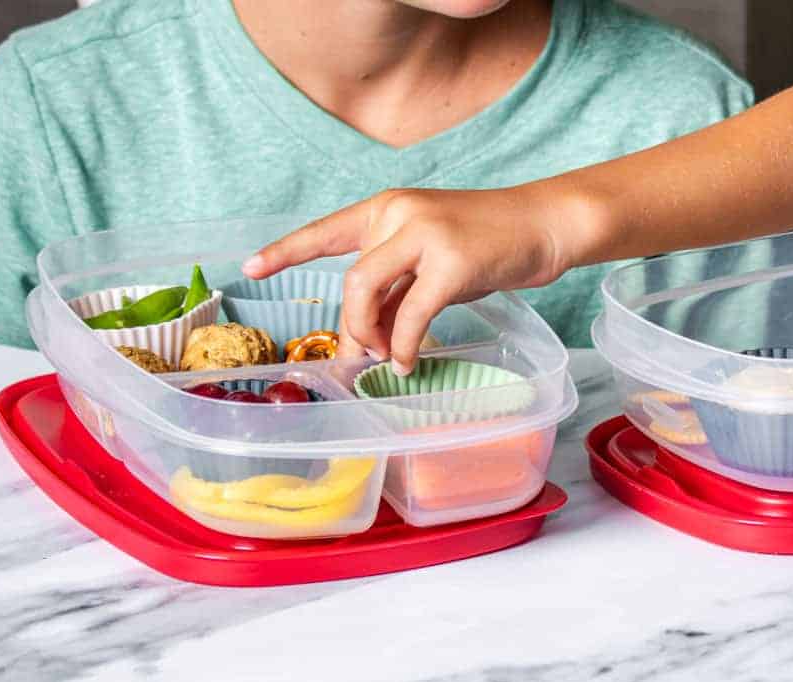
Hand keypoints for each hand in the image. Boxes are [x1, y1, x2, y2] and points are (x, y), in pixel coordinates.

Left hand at [242, 186, 589, 373]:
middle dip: (352, 326)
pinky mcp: (451, 263)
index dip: (285, 251)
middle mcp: (398, 214)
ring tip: (387, 359)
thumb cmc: (487, 244)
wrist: (542, 224)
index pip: (326, 231)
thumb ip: (398, 285)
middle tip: (362, 356)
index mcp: (388, 209)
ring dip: (371, 336)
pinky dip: (405, 345)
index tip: (249, 267)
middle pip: (350, 280)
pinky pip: (411, 315)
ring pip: (369, 294)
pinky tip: (409, 361)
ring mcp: (424, 235)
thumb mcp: (432, 257)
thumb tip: (370, 338)